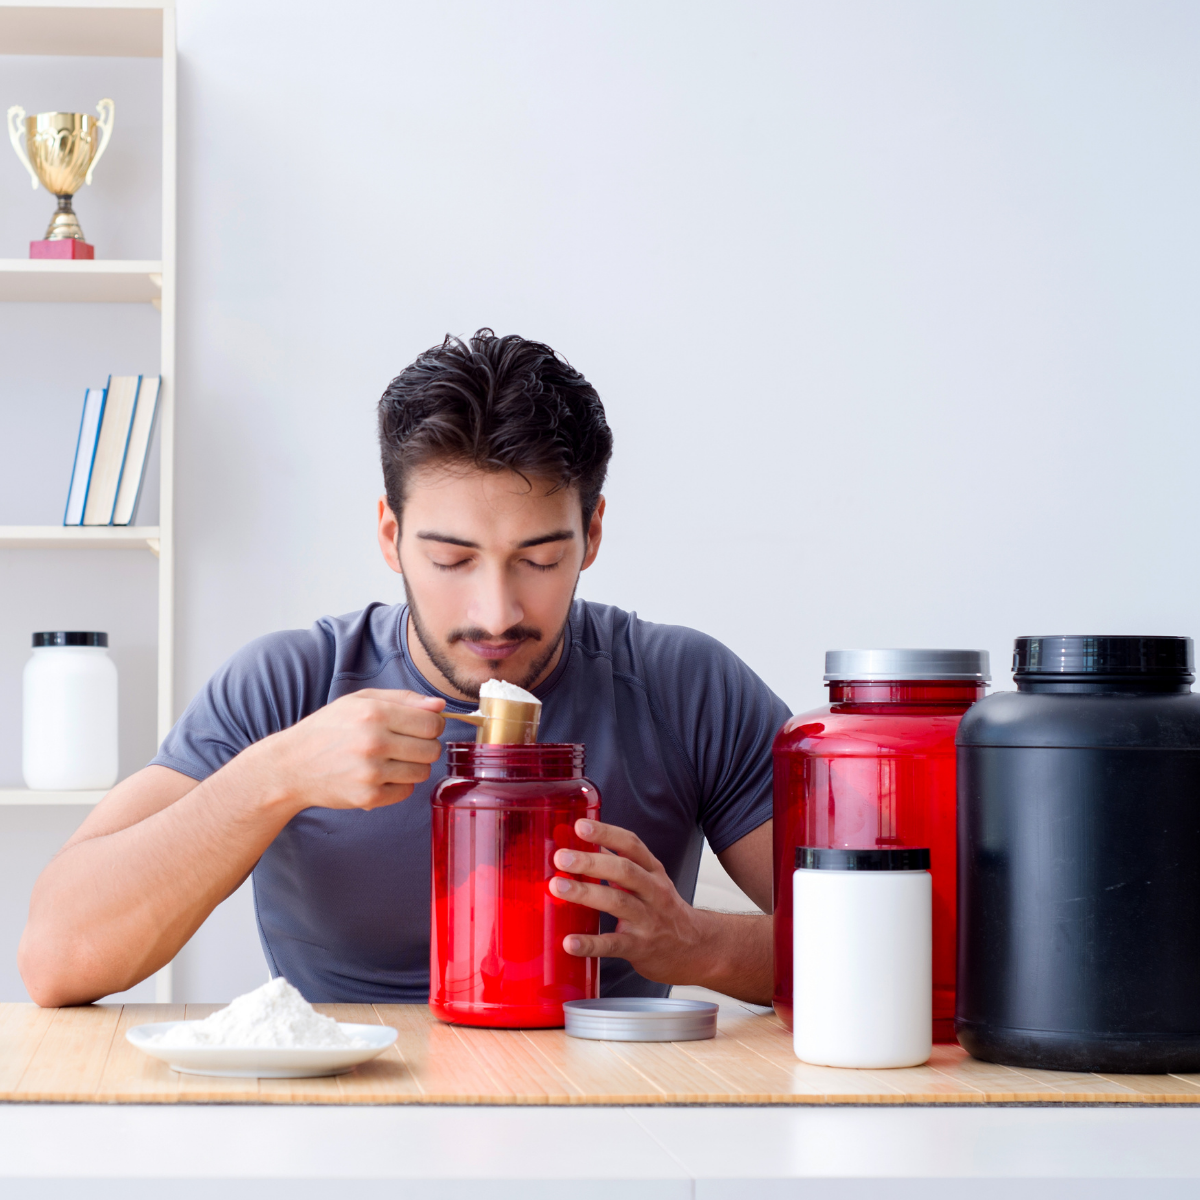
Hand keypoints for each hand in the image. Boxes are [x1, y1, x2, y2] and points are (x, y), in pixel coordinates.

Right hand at [255, 688, 445, 812]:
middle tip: (406, 745)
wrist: (291, 765)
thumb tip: (439, 705)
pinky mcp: (368, 797)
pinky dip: (398, 785)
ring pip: (422, 772)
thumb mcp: (360, 701)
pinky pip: (406, 792)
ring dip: (413, 766)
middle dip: (425, 746)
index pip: (431, 724)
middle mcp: (374, 742)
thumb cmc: (329, 729)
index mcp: (374, 713)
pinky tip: (380, 776)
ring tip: (391, 760)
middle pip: (431, 750)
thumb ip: (403, 699)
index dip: (433, 726)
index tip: (423, 727)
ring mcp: (371, 772)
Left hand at [550, 819, 707, 984]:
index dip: (606, 833)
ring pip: (618, 903)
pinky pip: (614, 945)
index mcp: (653, 871)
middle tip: (561, 858)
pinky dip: (591, 944)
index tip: (580, 825)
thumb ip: (620, 862)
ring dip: (586, 894)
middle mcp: (654, 892)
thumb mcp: (650, 880)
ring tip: (558, 887)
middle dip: (591, 862)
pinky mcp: (641, 948)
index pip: (631, 844)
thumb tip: (589, 842)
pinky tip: (570, 942)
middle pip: (624, 871)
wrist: (696, 949)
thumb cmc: (666, 910)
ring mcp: (648, 920)